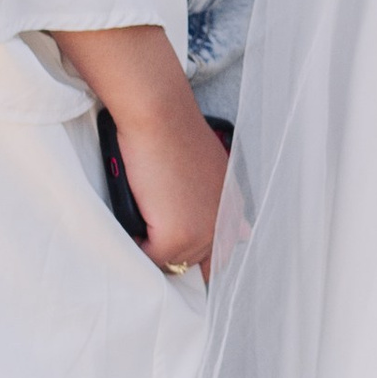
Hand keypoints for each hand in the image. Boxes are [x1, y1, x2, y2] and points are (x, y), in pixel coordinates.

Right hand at [111, 100, 229, 276]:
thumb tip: (243, 234)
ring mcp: (203, 231)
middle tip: (148, 230)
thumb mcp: (212, 171)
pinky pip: (152, 258)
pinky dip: (137, 247)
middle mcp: (223, 221)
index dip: (201, 257)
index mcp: (231, 205)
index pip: (221, 249)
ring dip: (152, 249)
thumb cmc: (174, 134)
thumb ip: (222, 204)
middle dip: (170, 252)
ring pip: (171, 262)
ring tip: (139, 219)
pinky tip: (132, 224)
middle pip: (193, 260)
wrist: (160, 116)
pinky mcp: (177, 235)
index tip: (185, 258)